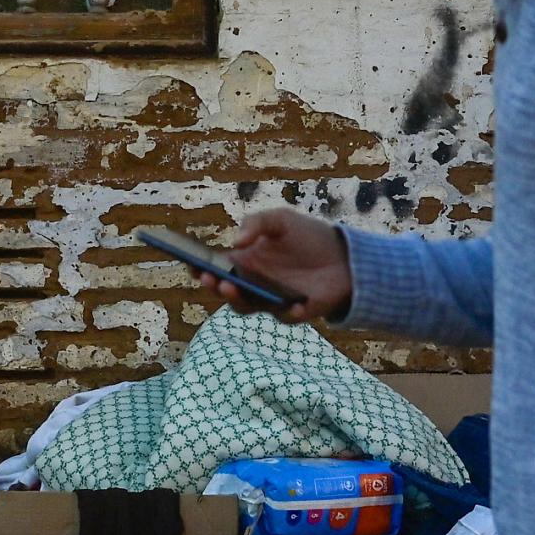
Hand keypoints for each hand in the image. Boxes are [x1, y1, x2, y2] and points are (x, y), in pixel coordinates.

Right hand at [193, 208, 352, 325]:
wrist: (344, 255)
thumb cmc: (307, 236)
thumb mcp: (281, 220)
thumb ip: (256, 223)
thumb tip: (236, 242)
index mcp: (245, 261)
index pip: (216, 268)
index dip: (199, 268)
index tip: (190, 263)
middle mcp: (253, 283)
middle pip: (225, 290)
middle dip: (213, 285)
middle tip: (208, 277)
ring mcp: (271, 299)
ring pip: (246, 306)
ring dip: (236, 300)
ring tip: (232, 287)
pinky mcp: (293, 311)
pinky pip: (284, 315)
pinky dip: (287, 311)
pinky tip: (292, 305)